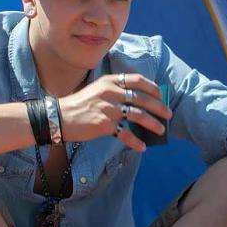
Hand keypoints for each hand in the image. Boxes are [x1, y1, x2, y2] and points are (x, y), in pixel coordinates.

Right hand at [57, 73, 171, 150]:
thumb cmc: (80, 105)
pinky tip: (142, 147)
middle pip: (142, 98)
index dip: (152, 87)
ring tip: (161, 130)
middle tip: (168, 114)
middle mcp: (111, 92)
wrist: (59, 117)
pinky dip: (135, 141)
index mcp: (110, 82)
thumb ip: (116, 92)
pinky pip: (126, 134)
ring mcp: (108, 108)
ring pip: (139, 115)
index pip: (137, 80)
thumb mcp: (98, 90)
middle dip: (159, 107)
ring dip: (153, 123)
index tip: (161, 94)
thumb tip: (140, 101)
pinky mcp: (105, 124)